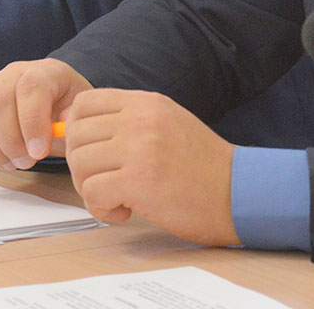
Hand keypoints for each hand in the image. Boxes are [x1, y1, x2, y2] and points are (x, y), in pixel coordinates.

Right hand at [0, 59, 91, 169]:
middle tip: (26, 162)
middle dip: (10, 141)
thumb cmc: (67, 113)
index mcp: (45, 72)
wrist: (56, 103)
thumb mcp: (79, 118)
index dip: (32, 123)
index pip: (30, 88)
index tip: (39, 152)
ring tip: (11, 162)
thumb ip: (70, 128)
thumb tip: (57, 138)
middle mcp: (11, 74)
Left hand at [62, 89, 237, 246]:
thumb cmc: (203, 167)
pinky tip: (124, 211)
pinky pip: (92, 192)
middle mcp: (141, 119)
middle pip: (75, 135)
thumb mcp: (168, 124)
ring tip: (116, 198)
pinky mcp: (140, 181)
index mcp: (146, 103)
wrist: (238, 193)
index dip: (77, 132)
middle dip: (81, 166)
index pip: (83, 104)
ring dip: (90, 189)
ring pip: (80, 164)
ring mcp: (140, 148)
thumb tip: (80, 132)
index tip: (92, 154)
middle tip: (103, 183)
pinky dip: (101, 208)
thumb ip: (130, 122)